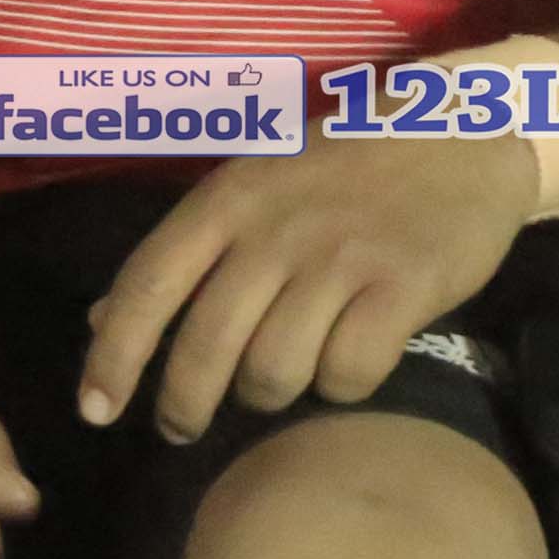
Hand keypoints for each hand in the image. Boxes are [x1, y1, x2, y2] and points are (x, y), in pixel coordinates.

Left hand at [81, 131, 536, 442]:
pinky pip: (348, 374)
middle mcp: (276, 229)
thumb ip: (184, 253)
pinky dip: (342, 386)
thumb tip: (98, 321)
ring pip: (273, 372)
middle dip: (184, 406)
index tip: (94, 412)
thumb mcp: (253, 186)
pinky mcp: (402, 286)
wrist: (464, 130)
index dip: (113, 357)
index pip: (149, 284)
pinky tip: (349, 364)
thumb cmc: (348, 165)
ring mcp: (341, 258)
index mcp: (230, 198)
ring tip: (281, 382)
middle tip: (183, 428)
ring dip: (269, 396)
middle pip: (205, 347)